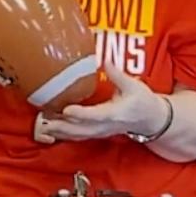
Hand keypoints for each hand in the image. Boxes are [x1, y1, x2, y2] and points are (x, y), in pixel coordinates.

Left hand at [35, 63, 167, 142]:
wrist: (152, 120)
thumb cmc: (143, 101)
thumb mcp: (134, 85)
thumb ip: (117, 75)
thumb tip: (104, 60)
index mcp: (115, 114)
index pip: (96, 116)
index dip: (81, 114)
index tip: (67, 110)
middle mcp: (106, 126)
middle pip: (82, 130)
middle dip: (62, 127)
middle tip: (45, 121)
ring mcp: (101, 132)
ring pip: (78, 135)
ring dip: (60, 132)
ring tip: (43, 125)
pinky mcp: (97, 133)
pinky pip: (79, 136)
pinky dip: (64, 134)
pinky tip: (51, 129)